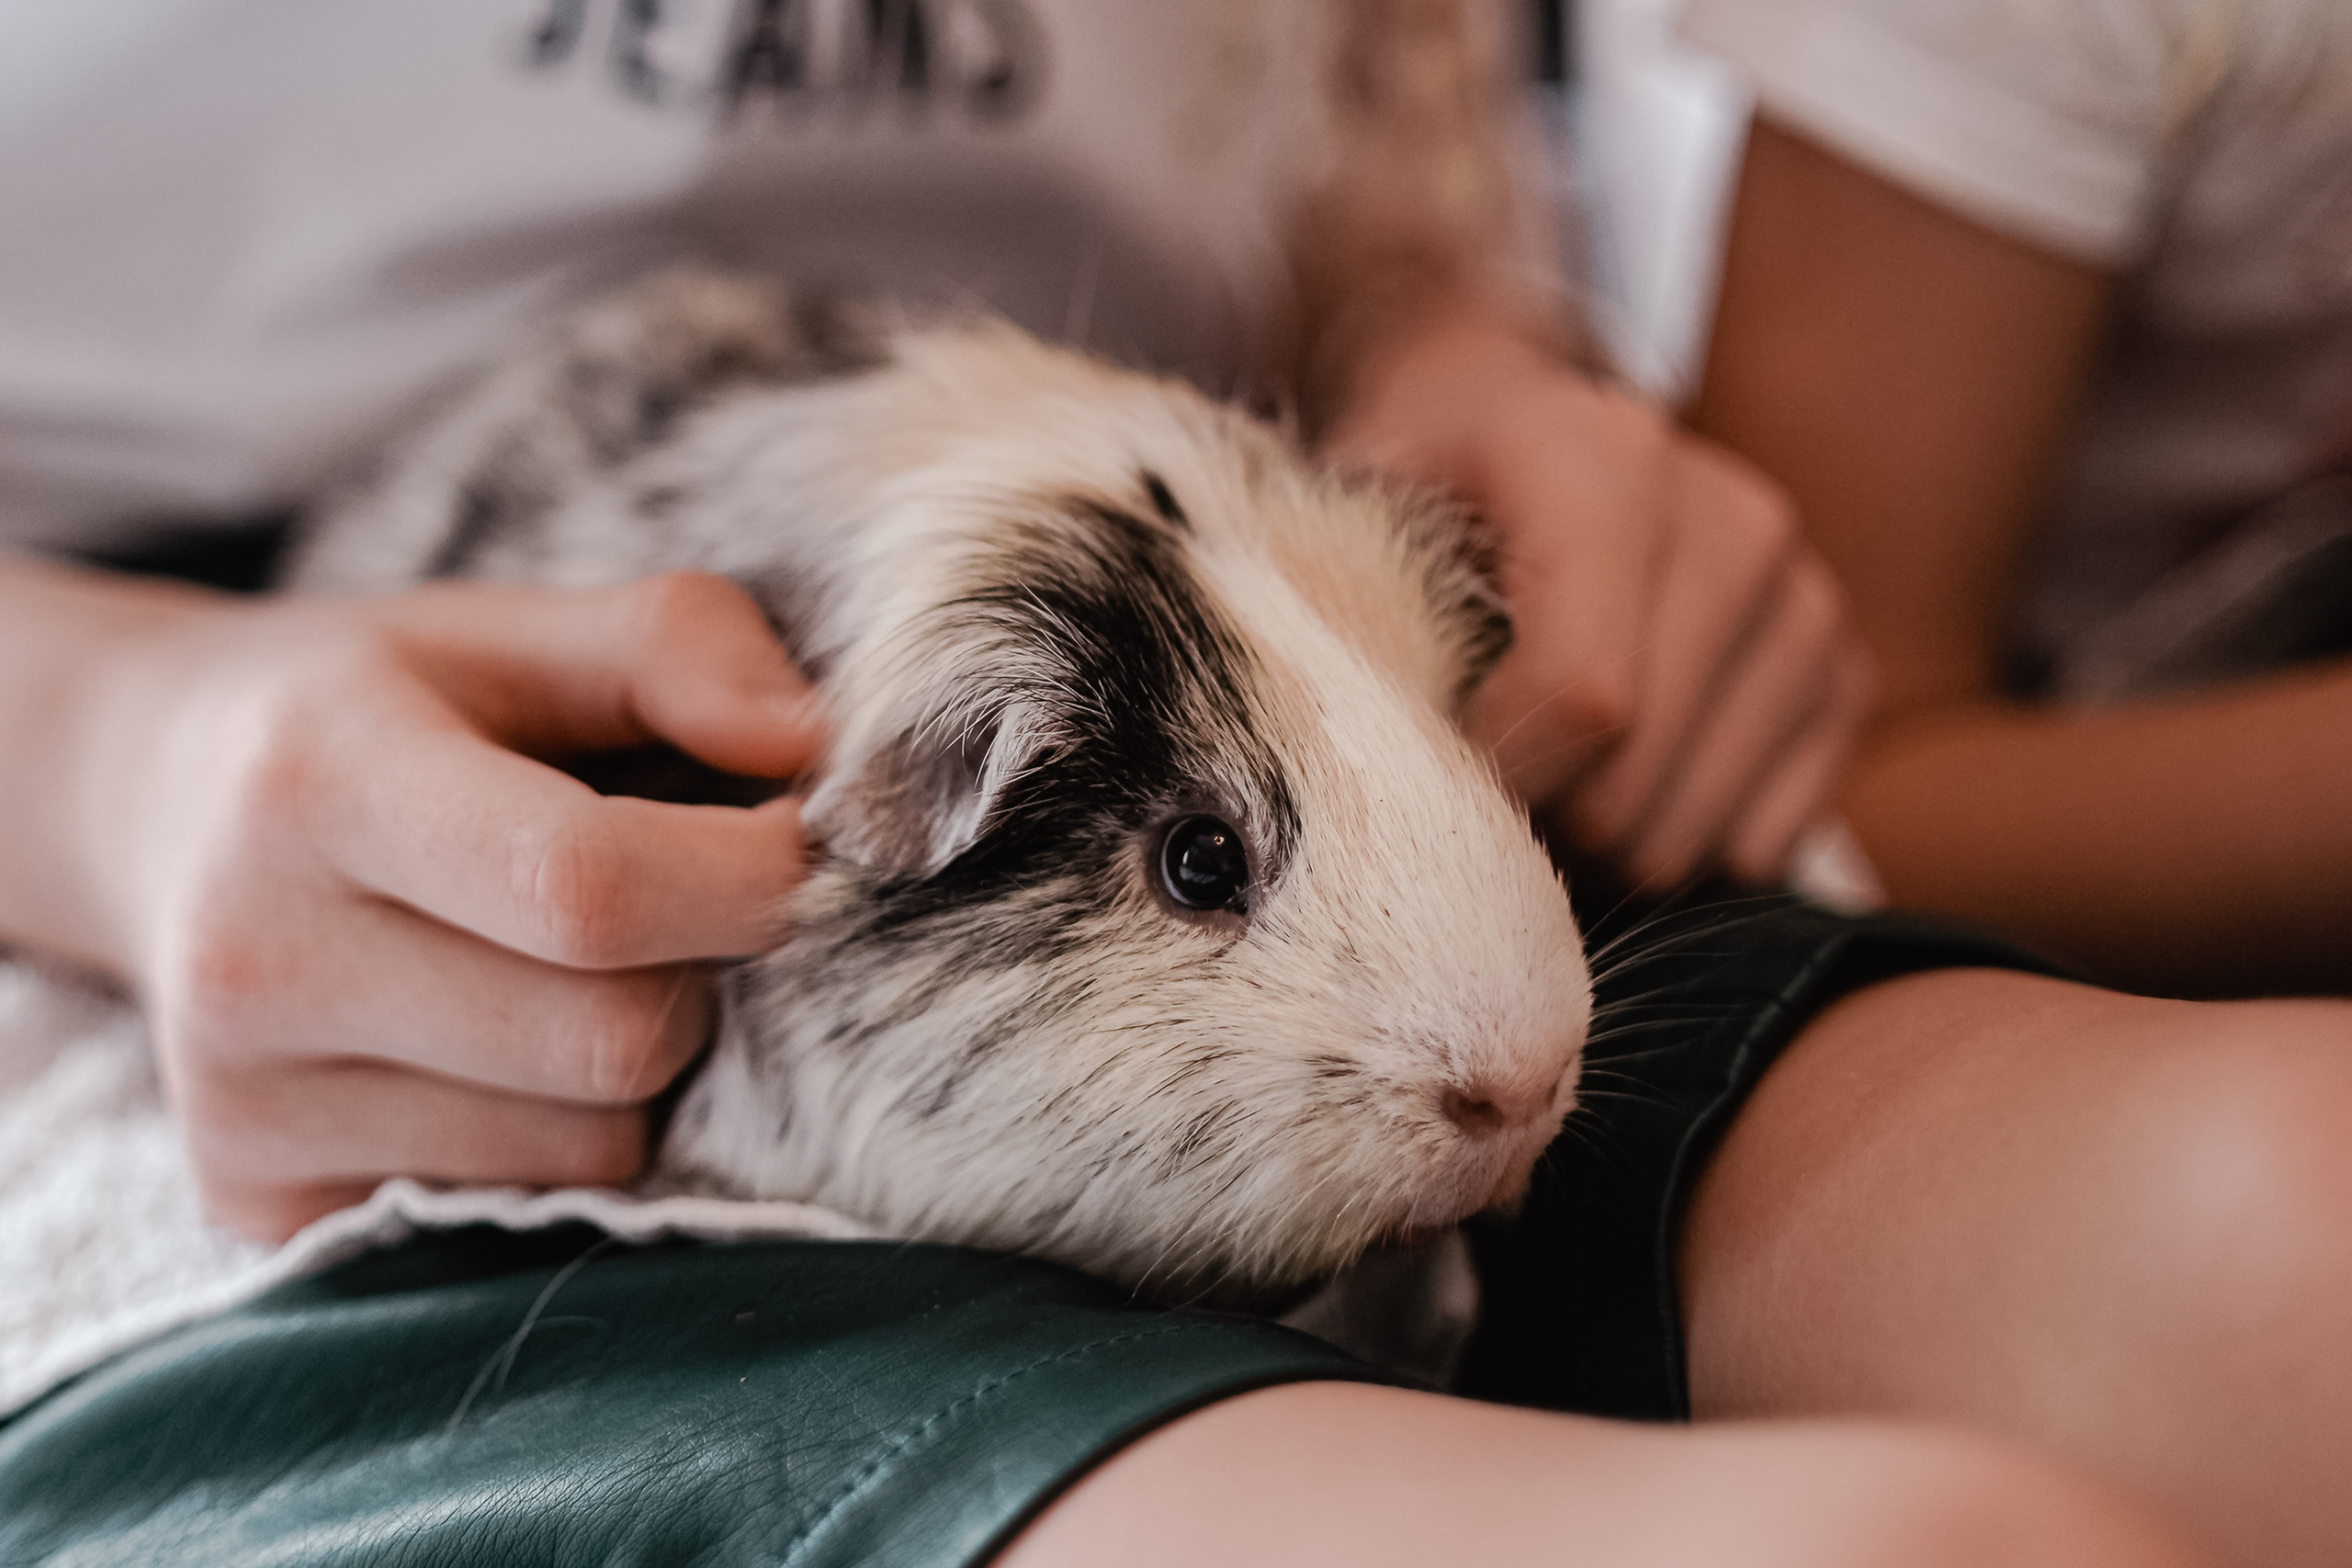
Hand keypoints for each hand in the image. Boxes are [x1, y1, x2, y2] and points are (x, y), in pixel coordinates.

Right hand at [75, 571, 824, 1239]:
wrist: (155, 804)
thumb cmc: (384, 706)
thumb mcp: (519, 626)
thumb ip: (683, 650)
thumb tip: (818, 755)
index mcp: (318, 781)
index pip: (585, 886)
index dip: (748, 876)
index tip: (795, 838)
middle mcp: (257, 960)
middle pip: (614, 1039)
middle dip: (699, 970)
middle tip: (672, 903)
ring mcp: (247, 1106)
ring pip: (594, 1140)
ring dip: (642, 1063)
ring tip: (565, 965)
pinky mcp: (265, 1204)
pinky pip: (531, 1202)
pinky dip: (567, 1131)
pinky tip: (500, 1040)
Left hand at [1325, 316, 1873, 888]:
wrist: (1525, 436)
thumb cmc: (1423, 495)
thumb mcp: (1353, 517)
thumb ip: (1335, 615)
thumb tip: (1322, 775)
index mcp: (1604, 461)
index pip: (1583, 694)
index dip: (1491, 784)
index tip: (1416, 799)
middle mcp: (1735, 519)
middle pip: (1636, 783)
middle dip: (1530, 832)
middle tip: (1462, 803)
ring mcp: (1804, 599)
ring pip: (1694, 835)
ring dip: (1593, 855)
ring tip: (1534, 792)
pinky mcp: (1844, 673)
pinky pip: (1760, 848)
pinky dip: (1674, 854)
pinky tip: (1615, 791)